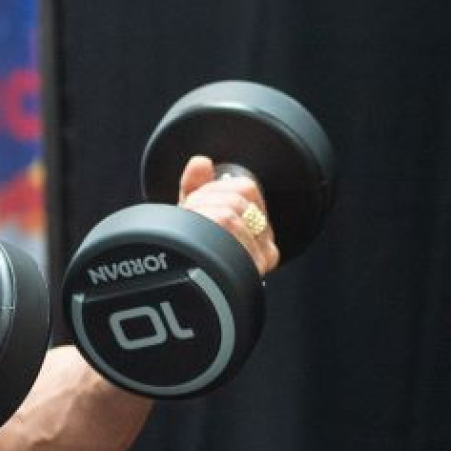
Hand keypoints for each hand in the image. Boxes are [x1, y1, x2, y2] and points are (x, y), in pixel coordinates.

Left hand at [178, 156, 279, 276]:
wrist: (186, 288)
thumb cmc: (194, 254)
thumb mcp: (194, 216)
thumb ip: (196, 186)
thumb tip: (201, 163)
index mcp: (258, 226)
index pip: (246, 188)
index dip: (215, 188)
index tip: (200, 202)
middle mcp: (264, 243)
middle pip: (237, 200)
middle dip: (204, 203)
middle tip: (191, 221)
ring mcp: (256, 259)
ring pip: (227, 215)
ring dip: (199, 218)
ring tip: (191, 234)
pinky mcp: (246, 272)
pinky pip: (222, 233)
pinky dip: (201, 230)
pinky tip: (195, 243)